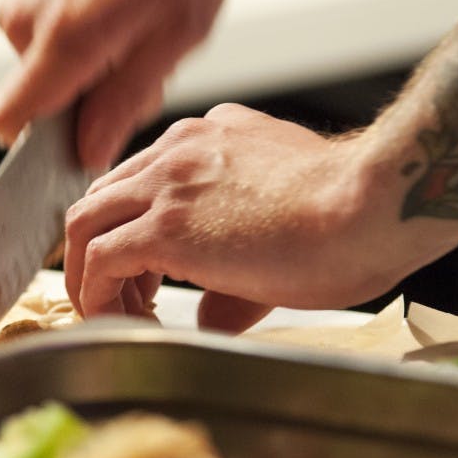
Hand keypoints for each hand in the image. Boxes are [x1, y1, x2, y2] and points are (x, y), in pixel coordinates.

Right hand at [0, 0, 233, 171]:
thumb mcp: (177, 34)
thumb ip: (126, 100)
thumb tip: (88, 153)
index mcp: (63, 35)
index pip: (8, 117)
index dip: (39, 144)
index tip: (81, 138)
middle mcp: (27, 15)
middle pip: (37, 98)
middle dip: (86, 99)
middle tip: (138, 64)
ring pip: (42, 68)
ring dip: (88, 68)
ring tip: (132, 31)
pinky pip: (44, 35)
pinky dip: (80, 37)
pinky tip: (116, 8)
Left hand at [64, 103, 452, 332]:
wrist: (371, 207)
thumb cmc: (350, 213)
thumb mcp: (282, 222)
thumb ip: (233, 265)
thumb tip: (211, 316)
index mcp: (209, 139)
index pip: (139, 179)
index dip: (129, 229)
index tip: (141, 271)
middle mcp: (179, 150)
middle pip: (102, 197)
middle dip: (98, 249)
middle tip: (119, 293)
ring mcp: (167, 184)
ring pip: (85, 222)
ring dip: (86, 272)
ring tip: (107, 312)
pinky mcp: (165, 226)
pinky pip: (100, 259)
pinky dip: (94, 292)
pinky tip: (114, 318)